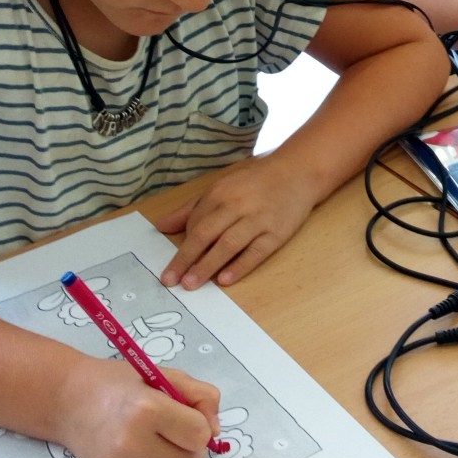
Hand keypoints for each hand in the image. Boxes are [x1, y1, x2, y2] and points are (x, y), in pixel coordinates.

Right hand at [52, 359, 220, 457]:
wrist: (68, 400)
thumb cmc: (118, 383)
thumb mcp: (163, 374)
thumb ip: (200, 395)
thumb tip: (215, 431)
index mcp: (147, 409)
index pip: (198, 434)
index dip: (201, 425)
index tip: (189, 414)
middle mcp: (132, 441)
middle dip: (193, 448)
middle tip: (179, 431)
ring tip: (161, 439)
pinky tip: (141, 447)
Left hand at [157, 155, 322, 289]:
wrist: (296, 173)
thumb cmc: (254, 182)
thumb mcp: (220, 187)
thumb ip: (191, 209)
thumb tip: (160, 226)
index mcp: (219, 194)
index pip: (195, 223)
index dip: (182, 247)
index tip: (170, 269)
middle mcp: (237, 206)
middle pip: (206, 234)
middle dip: (186, 258)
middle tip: (171, 280)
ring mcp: (258, 220)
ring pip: (228, 245)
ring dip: (208, 265)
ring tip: (192, 284)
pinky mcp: (276, 233)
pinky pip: (256, 252)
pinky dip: (240, 266)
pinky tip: (225, 279)